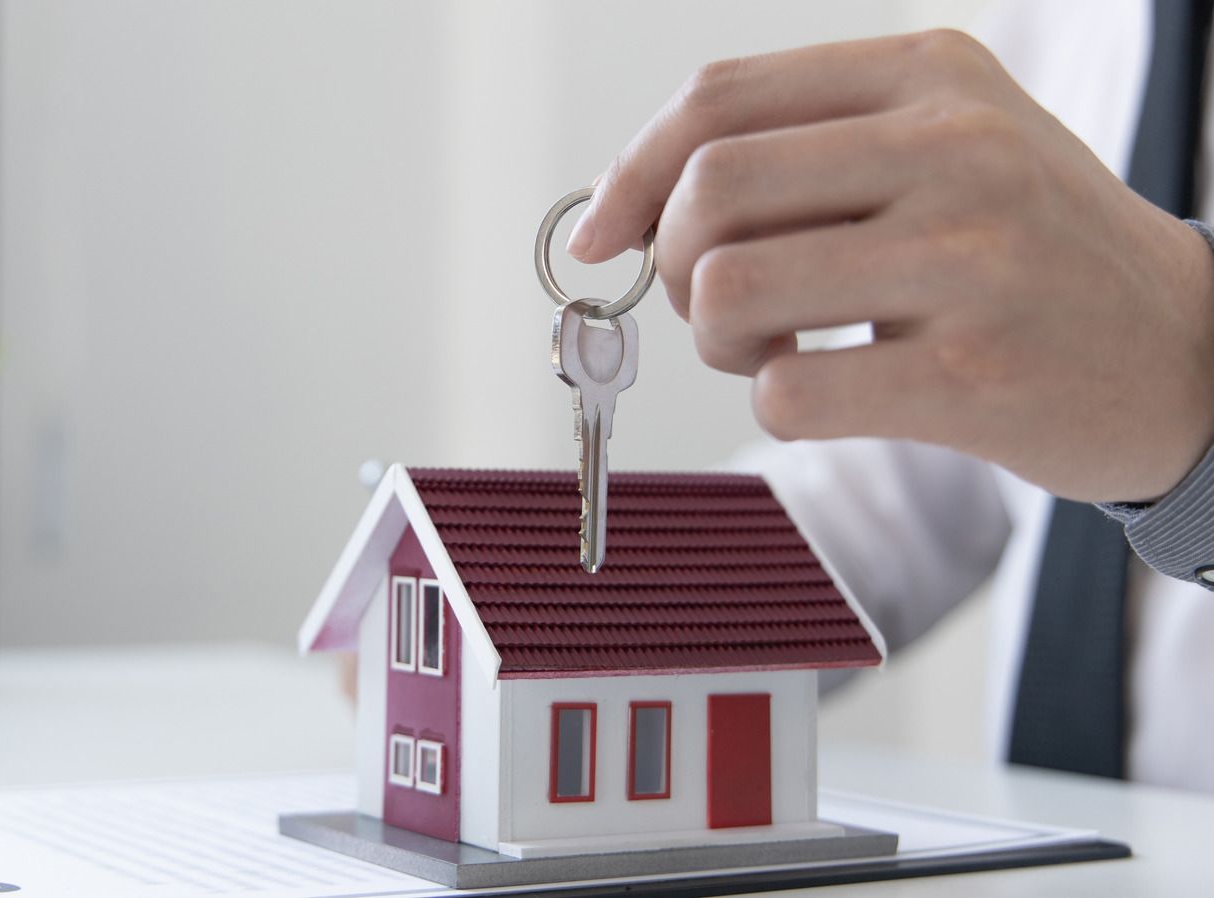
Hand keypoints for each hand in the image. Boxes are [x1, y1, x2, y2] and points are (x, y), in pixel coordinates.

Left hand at [569, 30, 1213, 502]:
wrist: (1183, 350)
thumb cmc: (1027, 252)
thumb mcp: (939, 150)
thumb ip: (796, 154)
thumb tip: (624, 210)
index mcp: (928, 76)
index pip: (719, 99)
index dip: (631, 172)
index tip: (602, 234)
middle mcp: (953, 149)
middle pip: (710, 188)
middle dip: (676, 261)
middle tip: (718, 303)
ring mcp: (969, 260)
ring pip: (730, 289)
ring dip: (718, 338)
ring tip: (775, 347)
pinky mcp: (972, 376)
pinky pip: (788, 393)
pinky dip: (775, 403)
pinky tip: (831, 388)